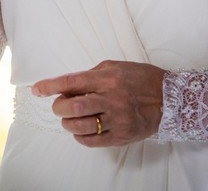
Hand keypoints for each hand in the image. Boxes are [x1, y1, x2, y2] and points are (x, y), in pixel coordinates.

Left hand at [31, 60, 165, 146]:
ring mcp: (117, 120)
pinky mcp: (122, 136)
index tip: (37, 89)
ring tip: (70, 118)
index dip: (50, 86)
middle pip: (72, 107)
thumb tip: (67, 86)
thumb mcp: (114, 66)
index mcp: (107, 79)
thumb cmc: (140, 78)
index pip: (70, 82)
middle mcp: (111, 99)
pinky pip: (92, 141)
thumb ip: (90, 75)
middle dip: (58, 107)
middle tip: (58, 106)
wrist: (169, 98)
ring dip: (67, 123)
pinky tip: (81, 129)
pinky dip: (80, 136)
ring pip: (79, 126)